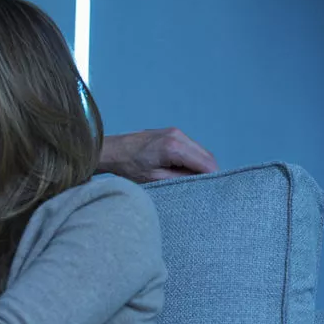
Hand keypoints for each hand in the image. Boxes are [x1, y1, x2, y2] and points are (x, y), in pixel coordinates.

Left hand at [101, 128, 217, 183]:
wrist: (111, 151)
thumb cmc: (128, 167)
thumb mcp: (155, 179)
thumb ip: (181, 180)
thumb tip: (201, 182)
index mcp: (174, 147)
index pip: (206, 163)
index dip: (212, 178)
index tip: (212, 191)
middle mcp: (177, 135)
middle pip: (207, 156)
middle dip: (208, 172)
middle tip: (204, 189)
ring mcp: (175, 131)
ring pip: (200, 151)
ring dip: (200, 166)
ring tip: (190, 181)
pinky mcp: (171, 132)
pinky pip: (190, 147)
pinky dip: (191, 159)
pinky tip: (182, 170)